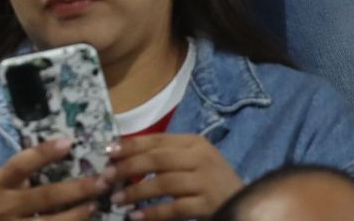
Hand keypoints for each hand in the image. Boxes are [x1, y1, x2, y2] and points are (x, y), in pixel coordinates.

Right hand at [0, 140, 113, 220]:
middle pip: (45, 197)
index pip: (20, 165)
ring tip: (95, 205)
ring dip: (78, 214)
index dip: (44, 153)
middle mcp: (6, 207)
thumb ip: (15, 176)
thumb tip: (49, 155)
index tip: (68, 142)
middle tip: (103, 180)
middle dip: (77, 189)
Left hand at [108, 134, 242, 219]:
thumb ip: (165, 156)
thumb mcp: (192, 162)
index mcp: (194, 143)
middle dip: (127, 168)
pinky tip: (136, 217)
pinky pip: (175, 208)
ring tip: (116, 199)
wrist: (248, 204)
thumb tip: (122, 155)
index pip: (156, 140)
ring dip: (135, 192)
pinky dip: (153, 212)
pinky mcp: (209, 204)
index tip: (107, 151)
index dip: (129, 145)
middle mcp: (201, 158)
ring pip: (163, 183)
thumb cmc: (211, 182)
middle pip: (156, 160)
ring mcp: (206, 182)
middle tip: (105, 178)